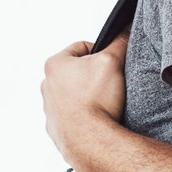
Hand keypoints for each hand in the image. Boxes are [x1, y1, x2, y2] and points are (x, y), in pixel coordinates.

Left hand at [41, 32, 127, 171]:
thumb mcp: (112, 61)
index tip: (112, 65)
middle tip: (110, 85)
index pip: (83, 47)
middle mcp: (46, 86)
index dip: (102, 53)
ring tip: (104, 104)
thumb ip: (119, 41)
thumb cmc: (96, 102)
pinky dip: (84, 116)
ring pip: (74, 94)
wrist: (90, 141)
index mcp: (55, 64)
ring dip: (88, 96)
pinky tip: (97, 119)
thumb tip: (125, 30)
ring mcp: (49, 109)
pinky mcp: (56, 128)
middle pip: (77, 72)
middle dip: (94, 76)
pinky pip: (72, 116)